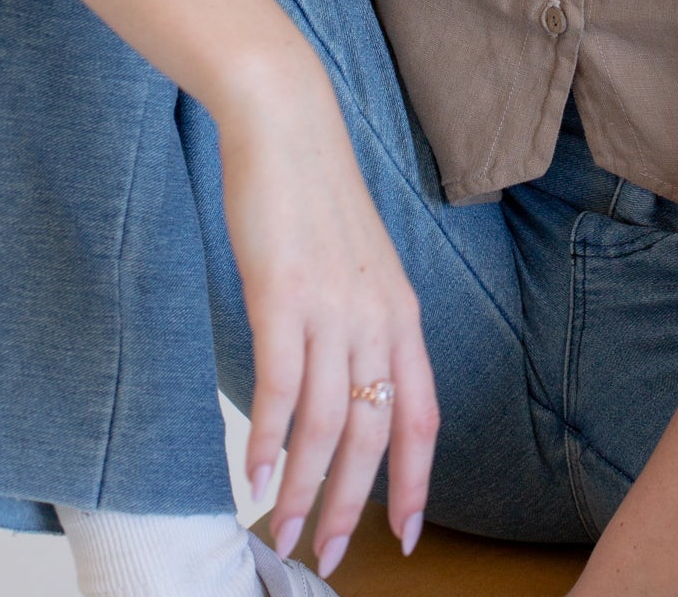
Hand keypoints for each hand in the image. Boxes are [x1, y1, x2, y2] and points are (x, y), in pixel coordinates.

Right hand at [212, 53, 438, 574]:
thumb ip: (358, 326)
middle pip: (373, 435)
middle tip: (325, 555)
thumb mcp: (356, 267)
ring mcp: (332, 308)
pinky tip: (256, 477)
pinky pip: (281, 388)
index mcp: (401, 313)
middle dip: (350, 507)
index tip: (402, 536)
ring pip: (327, 425)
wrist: (286, 124)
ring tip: (282, 533)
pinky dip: (269, 442)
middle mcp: (377, 317)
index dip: (413, 482)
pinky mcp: (283, 296)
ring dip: (304, 490)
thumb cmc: (314, 196)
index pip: (421, 417)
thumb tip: (341, 390)